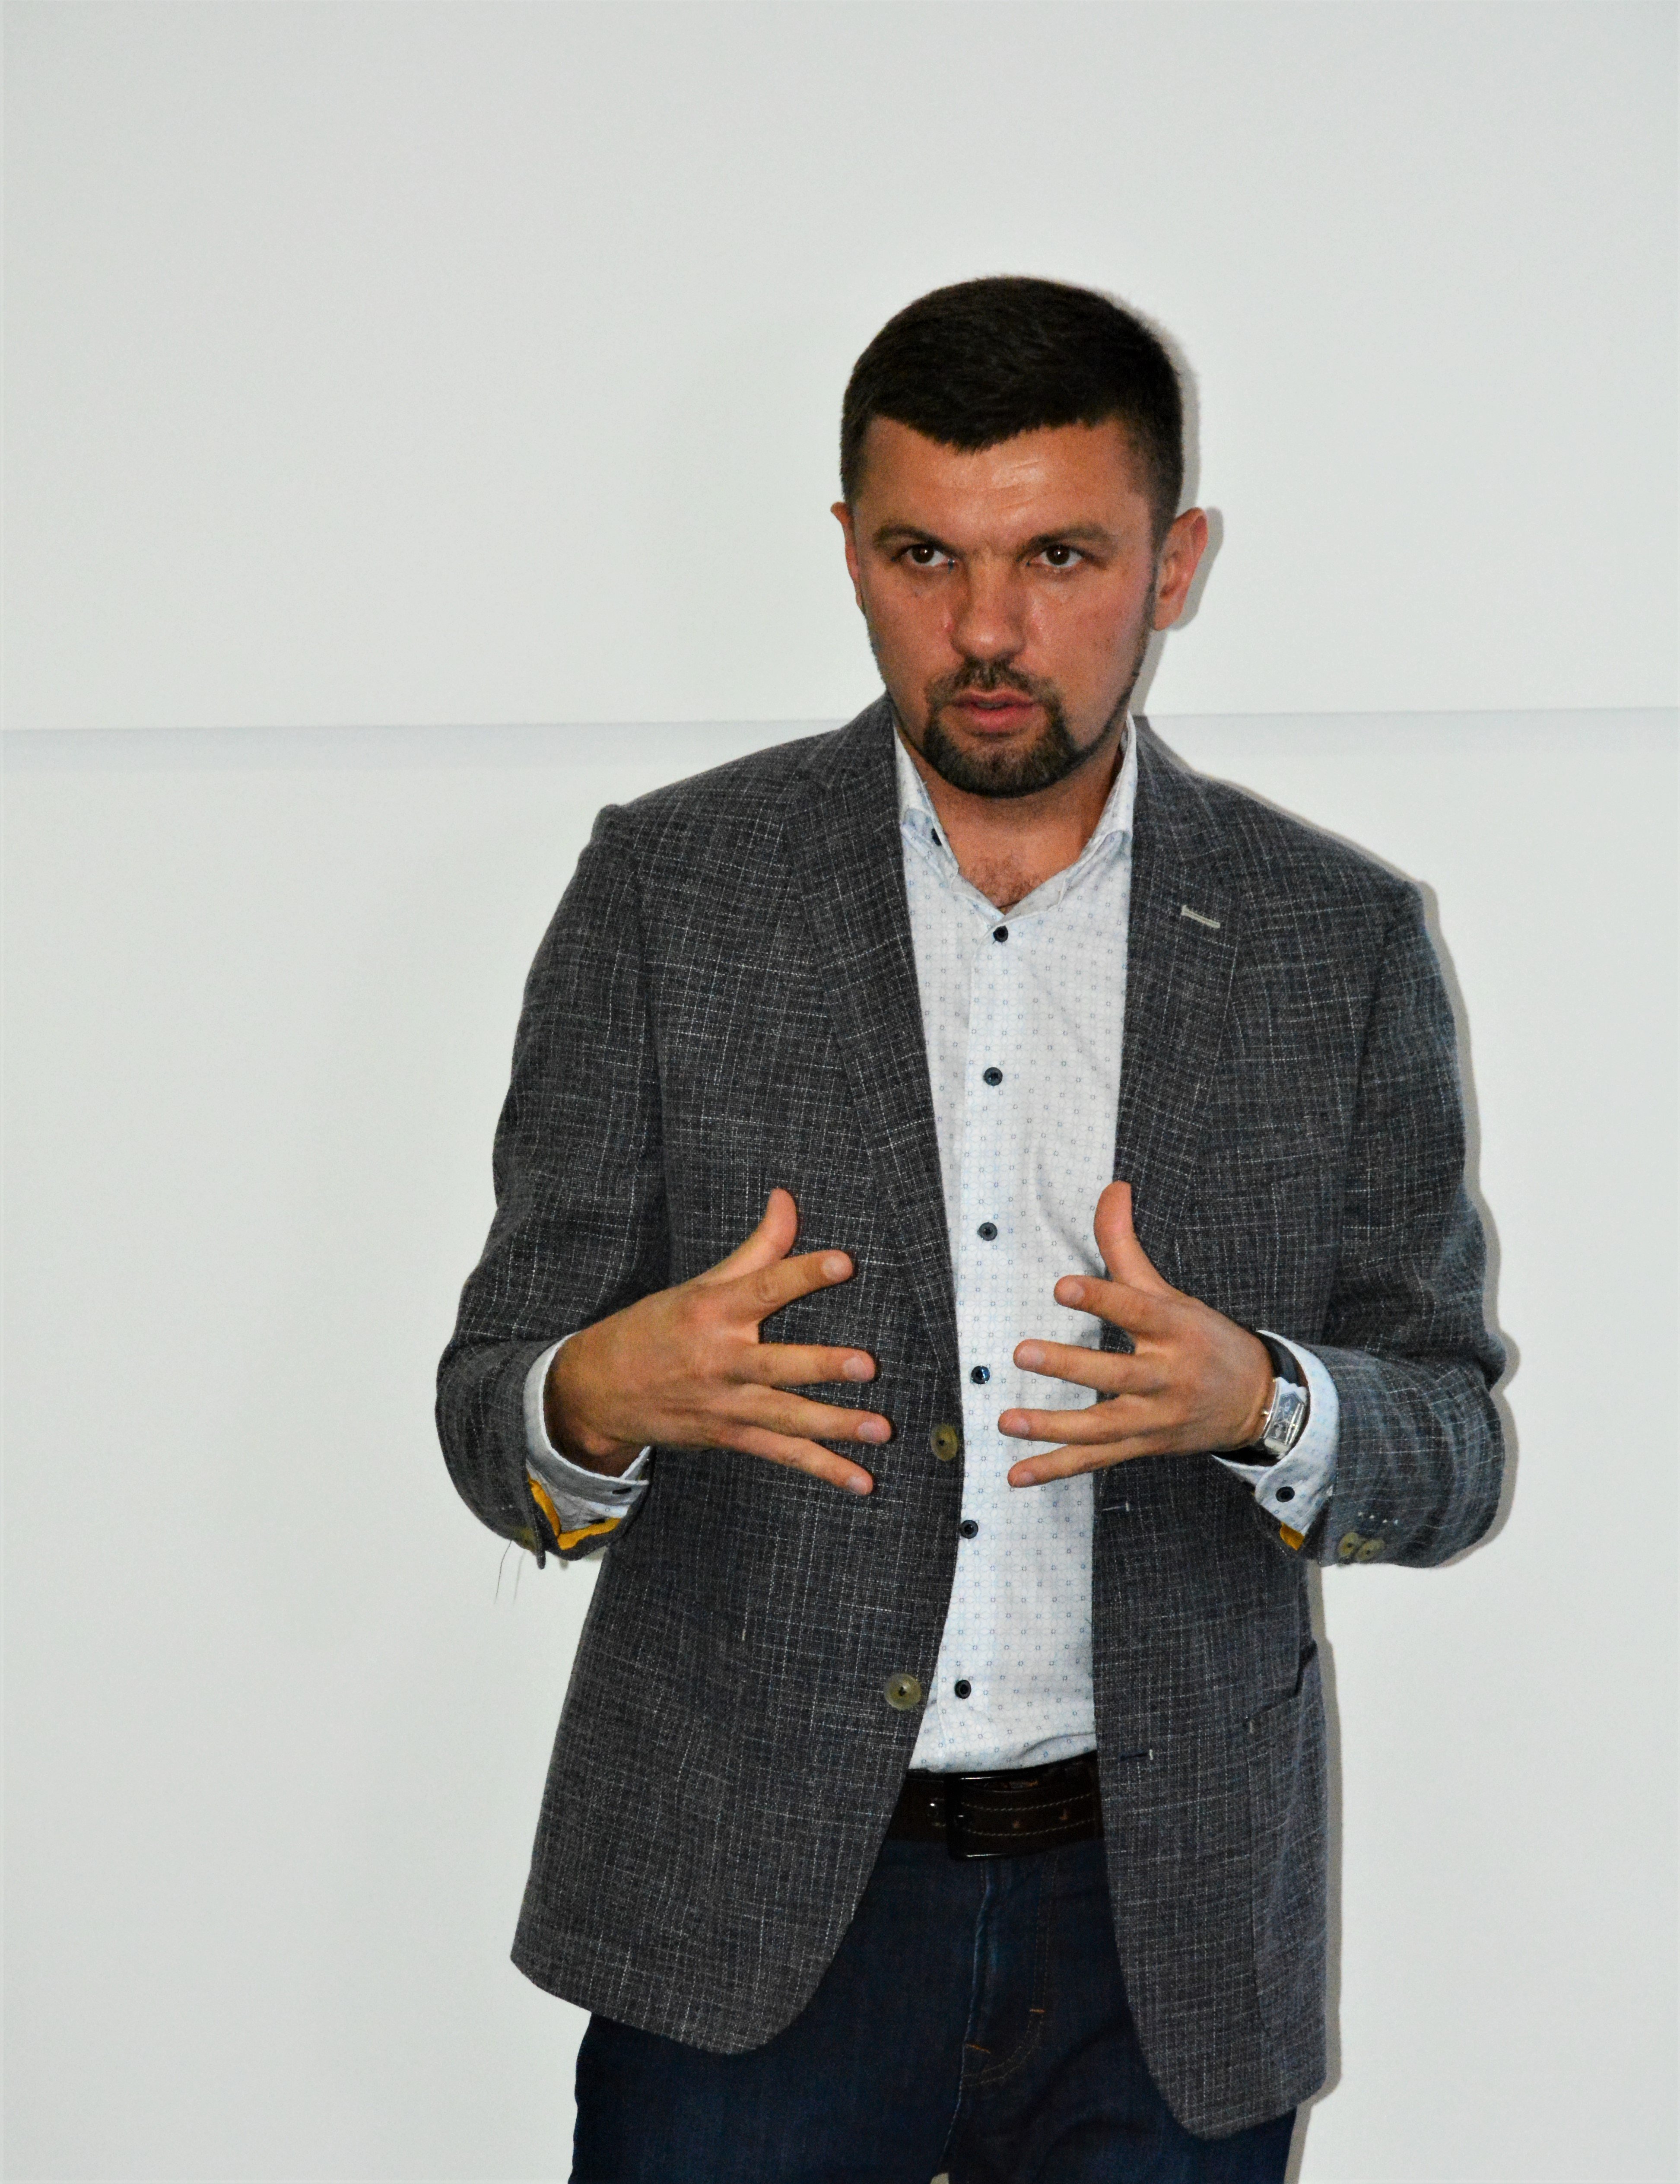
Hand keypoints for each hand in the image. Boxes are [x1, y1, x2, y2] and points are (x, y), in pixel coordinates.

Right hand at [545, 1188, 887, 1493]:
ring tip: (880, 1429)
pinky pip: (781, 1453)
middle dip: (822, 1366)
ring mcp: (726, 1404)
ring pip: (786, 1417)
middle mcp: (720, 1360)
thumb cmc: (656, 1328)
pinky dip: (823, 1469)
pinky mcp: (730, 1436)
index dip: (803, 1274)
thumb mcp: (700, 1285)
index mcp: (713, 1312)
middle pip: (778, 1364)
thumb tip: (787, 1197)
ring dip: (835, 1426)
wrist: (597, 1391)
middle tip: (867, 1365)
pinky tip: (861, 1481)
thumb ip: (756, 1248)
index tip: (843, 1262)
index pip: (763, 1288)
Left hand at [1000, 1180, 1272, 1486]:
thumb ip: (1127, 1246)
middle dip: (1070, 1367)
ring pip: (1103, 1426)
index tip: (1062, 1286)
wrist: (1257, 1402)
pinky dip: (1056, 1469)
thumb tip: (1112, 1187)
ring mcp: (1156, 1417)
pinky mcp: (1144, 1446)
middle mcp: (1167, 1376)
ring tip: (1007, 1421)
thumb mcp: (1170, 1292)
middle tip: (1022, 1352)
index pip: (1136, 1310)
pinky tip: (1017, 1474)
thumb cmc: (1203, 1338)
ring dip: (1053, 1427)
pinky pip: (1096, 1461)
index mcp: (1174, 1329)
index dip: (1101, 1298)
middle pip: (1117, 1373)